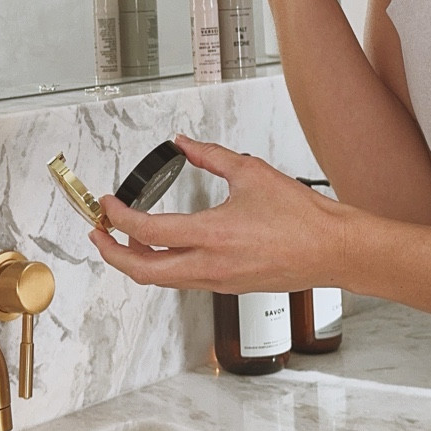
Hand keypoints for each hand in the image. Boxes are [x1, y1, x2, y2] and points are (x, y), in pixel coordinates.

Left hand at [89, 136, 353, 292]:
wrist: (331, 250)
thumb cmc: (301, 217)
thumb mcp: (251, 173)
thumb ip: (211, 155)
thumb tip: (184, 143)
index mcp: (213, 235)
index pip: (148, 232)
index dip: (119, 218)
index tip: (108, 205)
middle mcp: (211, 265)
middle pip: (143, 272)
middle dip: (112, 254)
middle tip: (98, 234)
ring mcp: (218, 281)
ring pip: (162, 280)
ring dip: (137, 262)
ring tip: (125, 239)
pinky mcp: (228, 287)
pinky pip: (183, 281)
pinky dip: (162, 266)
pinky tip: (161, 248)